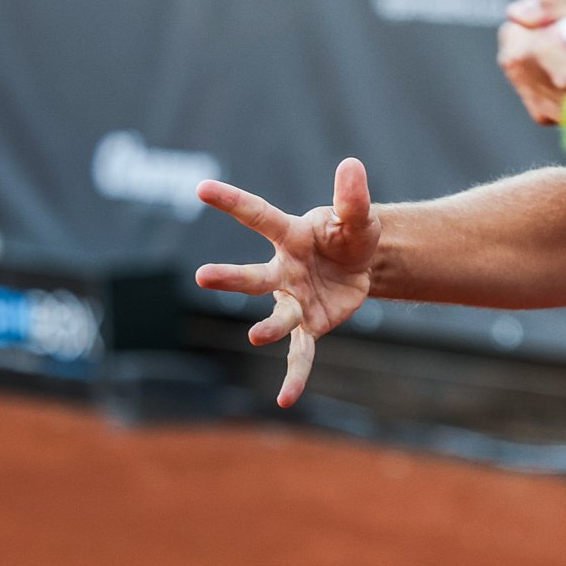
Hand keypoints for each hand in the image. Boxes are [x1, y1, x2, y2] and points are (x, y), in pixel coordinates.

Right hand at [193, 158, 379, 406]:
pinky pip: (300, 353)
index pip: (257, 215)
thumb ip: (351, 196)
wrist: (363, 264)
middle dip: (230, 277)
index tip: (201, 188)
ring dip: (268, 326)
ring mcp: (294, 300)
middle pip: (254, 276)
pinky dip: (295, 376)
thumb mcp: (356, 216)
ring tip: (256, 336)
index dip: (231, 201)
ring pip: (276, 315)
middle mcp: (283, 270)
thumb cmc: (350, 234)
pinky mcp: (310, 325)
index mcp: (290, 236)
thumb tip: (352, 164)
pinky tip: (286, 400)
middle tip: (202, 276)